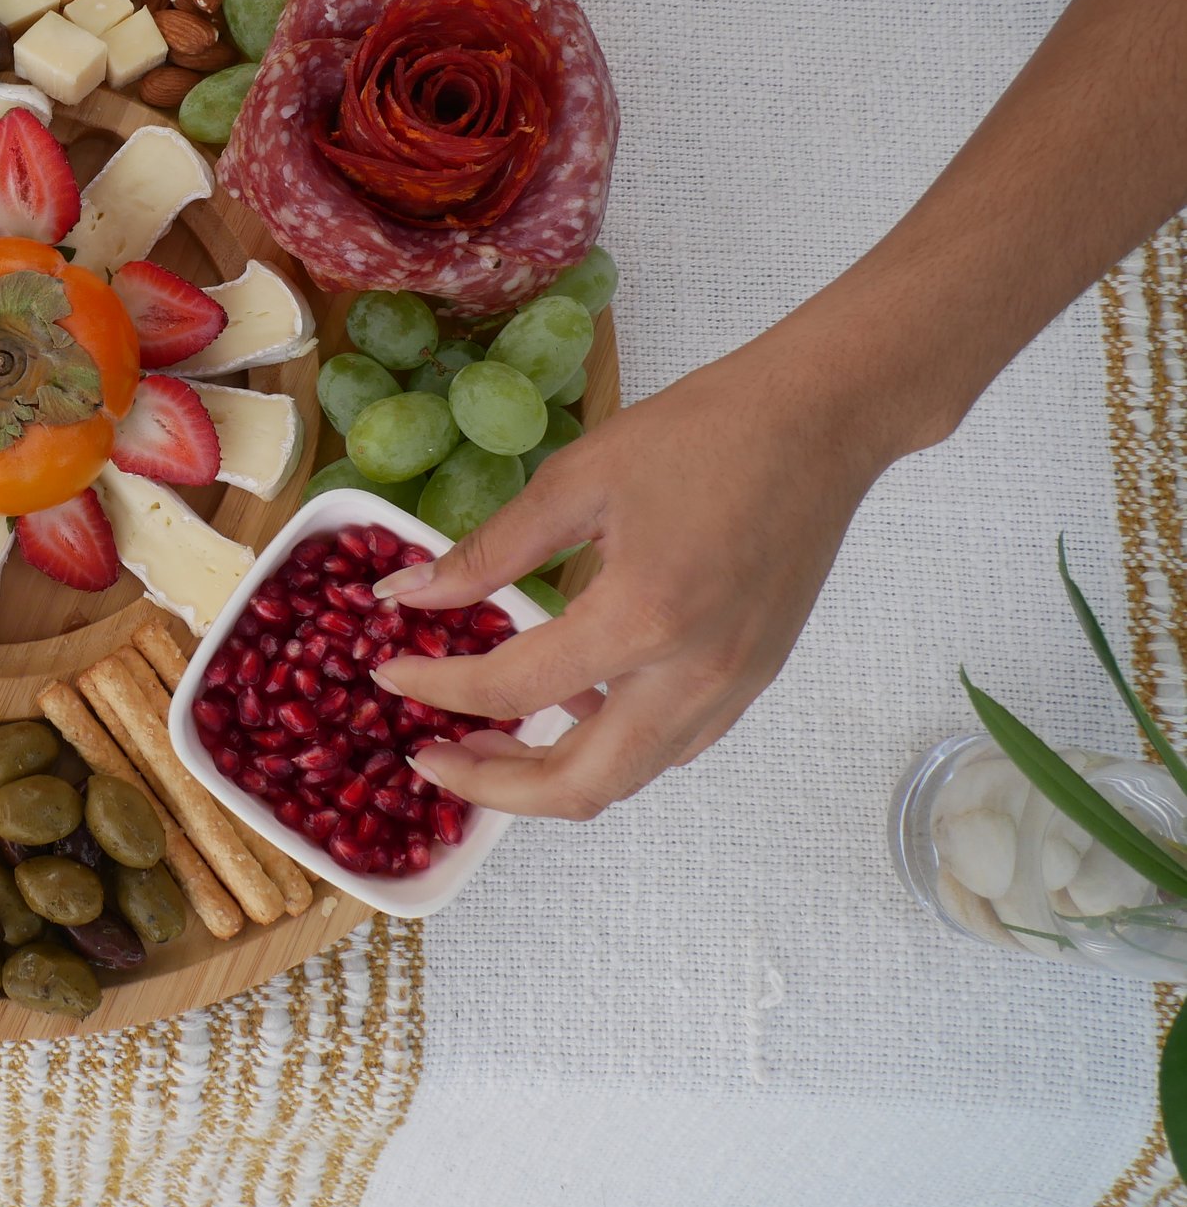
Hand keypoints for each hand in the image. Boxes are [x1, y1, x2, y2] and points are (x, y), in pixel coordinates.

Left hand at [365, 334, 900, 818]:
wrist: (820, 420)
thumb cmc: (702, 433)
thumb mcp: (574, 479)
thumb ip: (487, 551)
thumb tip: (405, 595)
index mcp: (642, 619)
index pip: (513, 689)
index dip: (435, 691)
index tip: (385, 677)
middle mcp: (693, 676)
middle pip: (580, 785)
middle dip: (491, 786)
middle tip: (430, 755)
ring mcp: (733, 688)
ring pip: (629, 778)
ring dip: (551, 776)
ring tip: (487, 735)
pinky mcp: (752, 680)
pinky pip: (670, 746)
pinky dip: (609, 746)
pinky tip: (569, 701)